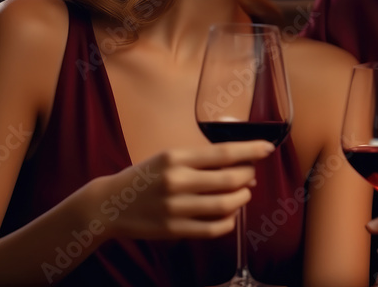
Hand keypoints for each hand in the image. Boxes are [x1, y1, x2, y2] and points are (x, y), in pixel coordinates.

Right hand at [85, 140, 275, 240]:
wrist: (110, 204)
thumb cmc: (145, 177)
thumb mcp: (168, 157)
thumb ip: (200, 161)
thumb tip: (241, 166)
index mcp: (176, 158)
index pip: (222, 153)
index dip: (249, 150)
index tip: (267, 148)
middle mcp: (177, 181)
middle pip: (229, 180)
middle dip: (248, 177)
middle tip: (250, 176)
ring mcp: (176, 208)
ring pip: (225, 205)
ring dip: (242, 199)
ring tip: (243, 194)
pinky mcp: (174, 230)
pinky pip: (214, 228)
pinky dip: (229, 222)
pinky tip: (230, 215)